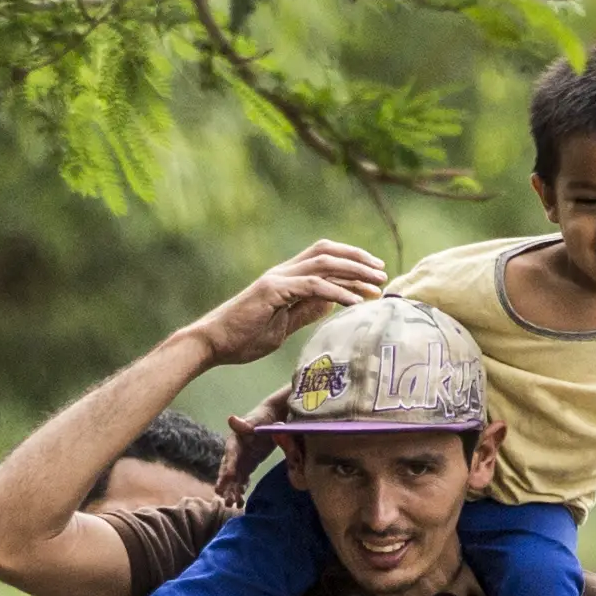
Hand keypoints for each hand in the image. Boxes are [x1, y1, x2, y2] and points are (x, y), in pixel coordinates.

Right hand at [193, 241, 390, 365]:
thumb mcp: (283, 325)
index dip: (351, 262)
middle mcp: (283, 272)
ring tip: (376, 283)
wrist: (213, 343)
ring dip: (354, 271)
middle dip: (358, 259)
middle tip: (382, 273)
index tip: (374, 276)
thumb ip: (305, 311)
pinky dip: (337, 291)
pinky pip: (312, 286)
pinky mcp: (273, 291)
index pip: (323, 259)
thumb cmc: (243, 338)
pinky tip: (355, 301)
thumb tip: (331, 302)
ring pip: (324, 263)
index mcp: (285, 278)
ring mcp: (277, 279)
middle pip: (327, 251)